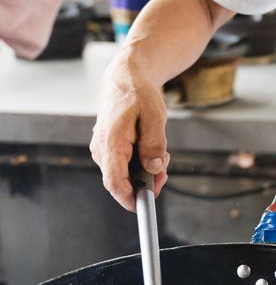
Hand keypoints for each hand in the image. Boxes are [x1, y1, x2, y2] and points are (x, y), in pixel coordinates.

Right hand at [90, 59, 169, 211]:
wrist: (126, 78)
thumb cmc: (140, 95)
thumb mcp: (154, 116)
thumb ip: (154, 144)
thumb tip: (154, 169)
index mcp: (111, 142)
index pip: (115, 182)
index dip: (129, 199)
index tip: (144, 207)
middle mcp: (101, 149)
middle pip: (122, 181)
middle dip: (145, 182)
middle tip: (165, 169)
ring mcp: (102, 149)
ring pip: (124, 173)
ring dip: (144, 171)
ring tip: (161, 152)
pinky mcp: (108, 148)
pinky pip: (124, 165)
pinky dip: (140, 163)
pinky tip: (151, 149)